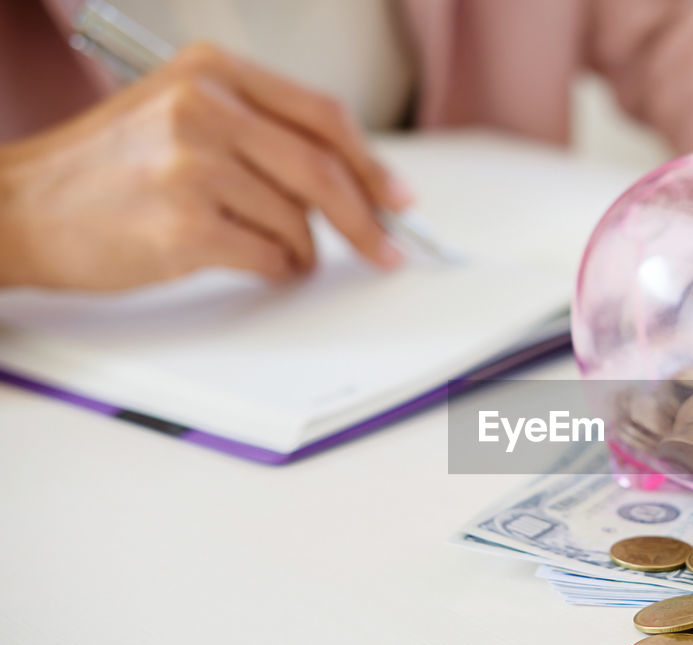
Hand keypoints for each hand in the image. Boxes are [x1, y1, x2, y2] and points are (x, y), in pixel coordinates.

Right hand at [0, 43, 412, 291]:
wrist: (22, 208)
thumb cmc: (108, 169)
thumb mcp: (179, 114)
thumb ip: (259, 130)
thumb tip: (352, 179)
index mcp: (210, 69)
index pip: (321, 114)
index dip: (371, 163)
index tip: (398, 199)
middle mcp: (202, 107)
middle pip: (322, 169)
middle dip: (366, 218)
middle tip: (385, 248)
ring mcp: (191, 165)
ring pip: (297, 220)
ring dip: (304, 250)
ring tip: (282, 255)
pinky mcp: (183, 224)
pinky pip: (269, 257)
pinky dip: (277, 270)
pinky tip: (256, 266)